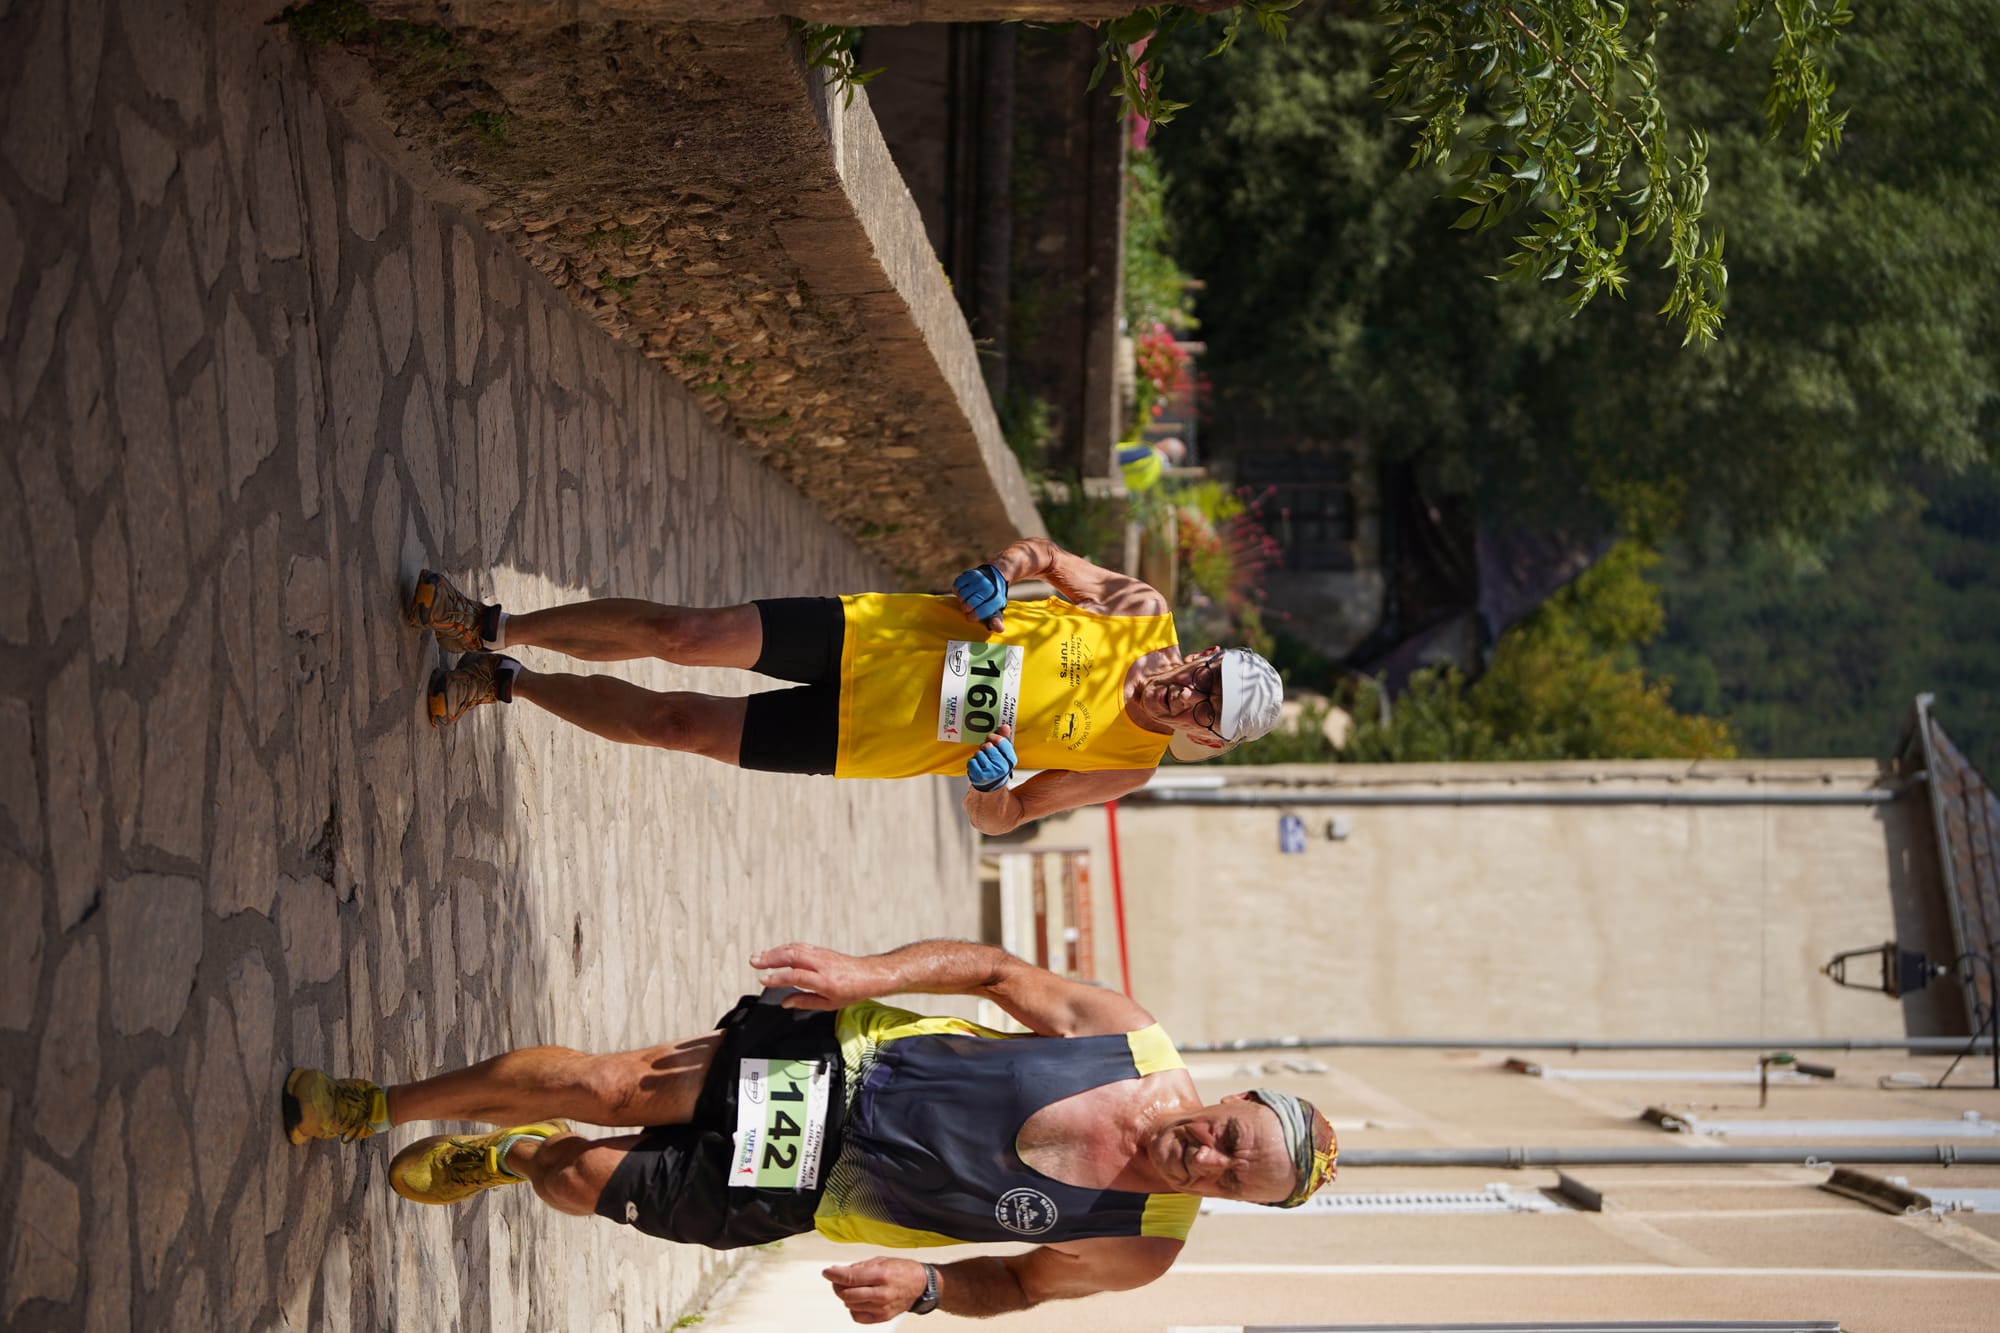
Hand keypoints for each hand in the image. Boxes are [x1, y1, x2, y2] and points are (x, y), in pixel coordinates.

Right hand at [751, 943, 885, 1009]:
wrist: (869, 975)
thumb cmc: (852, 991)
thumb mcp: (829, 1004)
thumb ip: (805, 1002)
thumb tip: (785, 1002)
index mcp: (824, 981)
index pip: (797, 976)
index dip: (778, 978)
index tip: (763, 979)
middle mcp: (821, 964)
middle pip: (792, 957)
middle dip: (770, 958)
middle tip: (754, 962)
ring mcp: (821, 955)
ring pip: (794, 949)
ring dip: (774, 952)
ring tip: (759, 957)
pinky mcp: (820, 950)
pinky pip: (800, 947)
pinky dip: (784, 948)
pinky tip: (775, 952)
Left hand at [823, 1257, 930, 1323]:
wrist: (921, 1286)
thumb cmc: (903, 1270)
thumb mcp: (882, 1260)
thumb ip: (861, 1267)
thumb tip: (841, 1271)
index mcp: (881, 1275)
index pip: (850, 1278)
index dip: (834, 1275)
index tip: (826, 1272)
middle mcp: (881, 1293)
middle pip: (847, 1294)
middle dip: (837, 1286)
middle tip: (837, 1279)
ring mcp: (881, 1307)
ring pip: (850, 1305)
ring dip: (846, 1296)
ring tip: (852, 1288)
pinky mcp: (882, 1317)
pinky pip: (857, 1317)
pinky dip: (853, 1308)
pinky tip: (859, 1300)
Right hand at [953, 563, 1007, 631]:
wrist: (995, 576)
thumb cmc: (993, 598)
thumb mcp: (997, 609)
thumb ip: (996, 621)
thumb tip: (999, 629)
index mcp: (996, 598)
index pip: (981, 612)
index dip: (973, 617)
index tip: (971, 617)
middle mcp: (988, 587)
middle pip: (969, 604)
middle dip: (967, 609)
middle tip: (969, 608)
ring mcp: (978, 579)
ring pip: (962, 595)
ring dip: (962, 600)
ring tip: (967, 599)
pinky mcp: (969, 574)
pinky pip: (957, 586)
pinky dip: (958, 591)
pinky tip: (964, 591)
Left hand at [965, 726, 1015, 791]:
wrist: (991, 783)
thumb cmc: (997, 766)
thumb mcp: (1003, 752)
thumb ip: (1004, 738)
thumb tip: (1005, 726)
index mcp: (1011, 760)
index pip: (1002, 741)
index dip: (995, 737)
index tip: (993, 738)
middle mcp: (1002, 767)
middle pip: (988, 746)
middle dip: (986, 747)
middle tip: (987, 752)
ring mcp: (990, 772)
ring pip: (979, 753)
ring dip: (979, 755)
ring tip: (983, 760)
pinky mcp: (979, 776)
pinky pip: (972, 761)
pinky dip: (973, 762)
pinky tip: (978, 766)